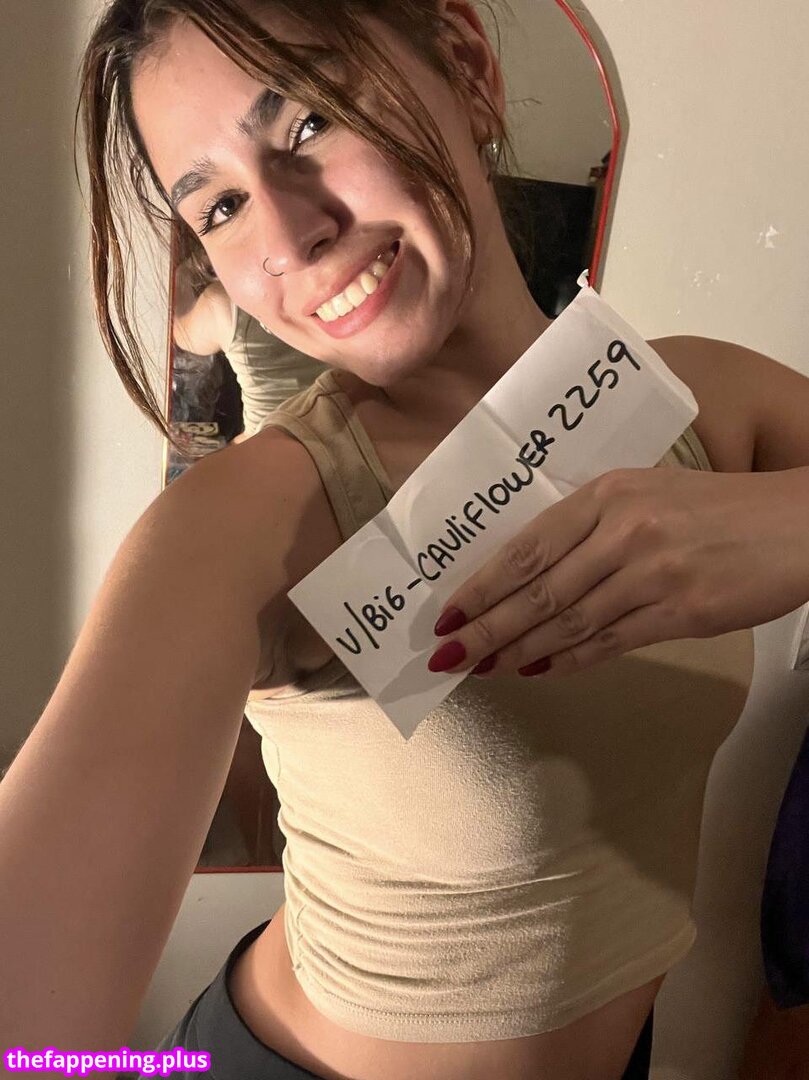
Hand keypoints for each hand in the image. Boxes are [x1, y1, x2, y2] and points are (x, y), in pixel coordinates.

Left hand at [427, 465, 808, 677]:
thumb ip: (594, 527)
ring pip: (568, 621)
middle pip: (538, 591)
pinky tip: (542, 671)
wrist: (800, 522)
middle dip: (487, 628)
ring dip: (520, 650)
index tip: (448, 615)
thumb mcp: (650, 493)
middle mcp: (623, 530)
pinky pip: (611, 642)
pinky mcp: (683, 611)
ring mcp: (653, 572)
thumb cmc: (722, 506)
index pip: (527, 547)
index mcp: (608, 493)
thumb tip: (534, 575)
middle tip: (449, 655)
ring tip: (486, 669)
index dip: (482, 587)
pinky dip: (571, 660)